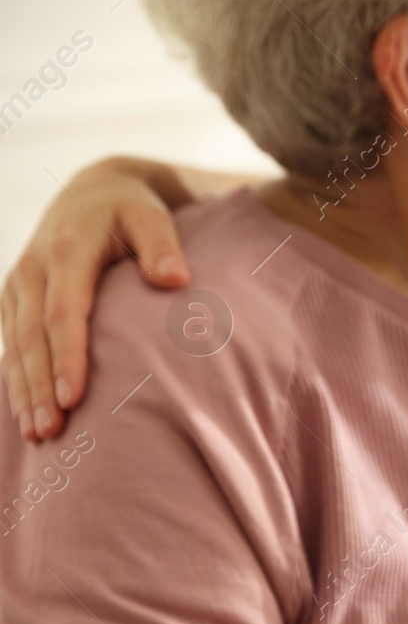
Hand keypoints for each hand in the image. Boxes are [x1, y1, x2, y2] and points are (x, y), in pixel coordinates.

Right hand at [1, 157, 191, 440]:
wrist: (95, 190)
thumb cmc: (133, 210)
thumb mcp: (151, 216)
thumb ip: (163, 245)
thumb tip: (174, 278)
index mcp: (65, 252)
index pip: (63, 313)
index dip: (66, 357)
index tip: (74, 398)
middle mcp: (33, 269)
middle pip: (32, 337)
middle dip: (38, 386)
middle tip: (51, 430)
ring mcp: (20, 284)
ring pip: (15, 343)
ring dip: (23, 389)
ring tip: (38, 432)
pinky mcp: (16, 296)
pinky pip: (11, 341)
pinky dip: (16, 376)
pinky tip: (26, 412)